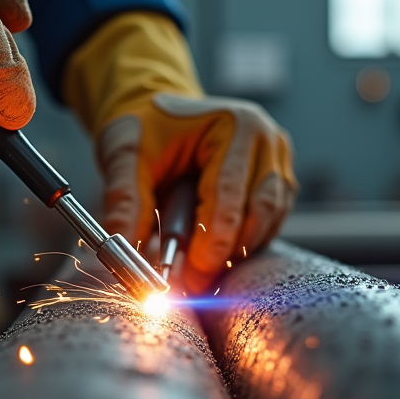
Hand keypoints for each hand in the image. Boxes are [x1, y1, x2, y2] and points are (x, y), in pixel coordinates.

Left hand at [97, 93, 296, 293]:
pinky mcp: (277, 182)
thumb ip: (124, 199)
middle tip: (193, 282)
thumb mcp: (124, 156)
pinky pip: (269, 225)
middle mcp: (265, 140)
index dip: (212, 240)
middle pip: (259, 211)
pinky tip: (213, 248)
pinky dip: (242, 244)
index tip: (192, 275)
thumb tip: (122, 247)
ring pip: (268, 223)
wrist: (157, 115)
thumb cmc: (144, 129)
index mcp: (234, 125)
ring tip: (196, 266)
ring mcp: (277, 162)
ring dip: (235, 251)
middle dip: (226, 253)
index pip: (229, 193)